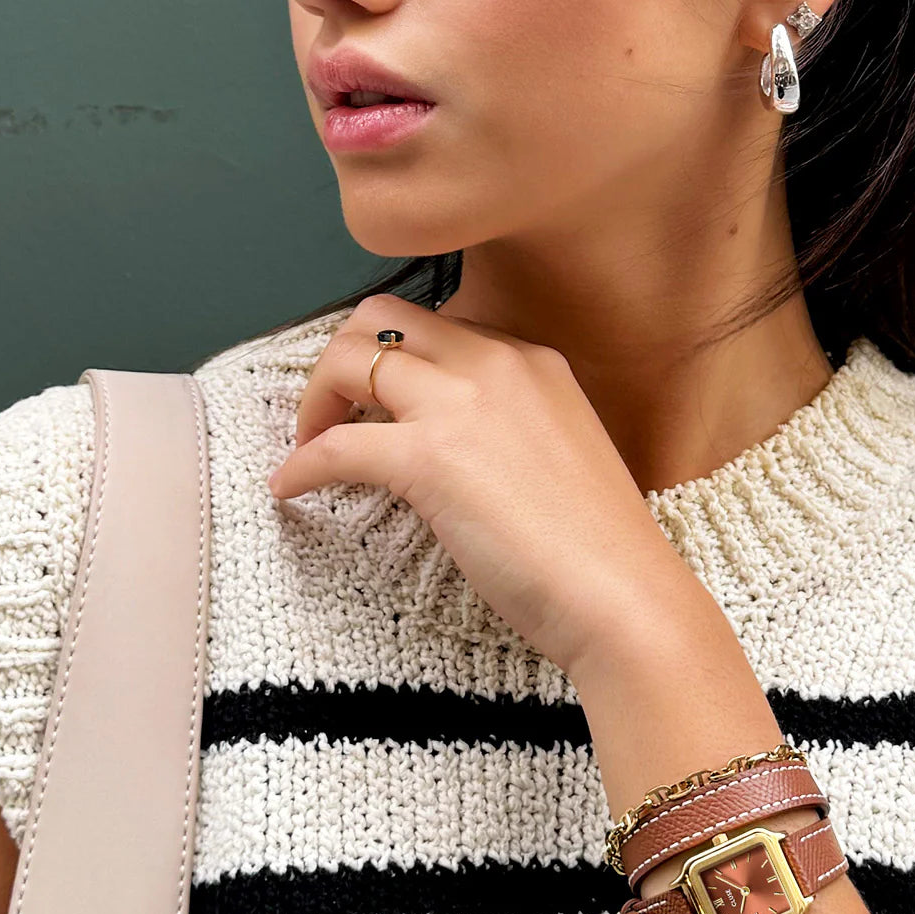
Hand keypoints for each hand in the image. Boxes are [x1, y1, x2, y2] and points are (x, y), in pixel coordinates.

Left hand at [265, 293, 687, 676]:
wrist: (623, 595)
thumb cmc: (600, 547)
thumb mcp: (560, 450)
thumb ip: (509, 427)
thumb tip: (452, 447)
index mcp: (532, 359)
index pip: (437, 323)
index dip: (393, 358)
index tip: (375, 398)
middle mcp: (495, 362)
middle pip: (381, 318)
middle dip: (341, 357)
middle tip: (331, 413)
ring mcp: (462, 403)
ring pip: (349, 358)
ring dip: (314, 400)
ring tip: (308, 445)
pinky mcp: (430, 458)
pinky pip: (336, 444)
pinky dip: (302, 466)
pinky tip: (292, 490)